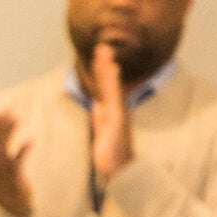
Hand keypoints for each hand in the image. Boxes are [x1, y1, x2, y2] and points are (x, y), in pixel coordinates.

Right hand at [0, 108, 33, 216]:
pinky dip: (22, 152)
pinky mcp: (14, 180)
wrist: (11, 203)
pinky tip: (30, 141)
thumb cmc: (3, 175)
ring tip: (17, 117)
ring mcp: (3, 173)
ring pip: (2, 151)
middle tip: (8, 110)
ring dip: (8, 133)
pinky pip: (16, 165)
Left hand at [88, 43, 133, 179]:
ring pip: (112, 84)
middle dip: (104, 64)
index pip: (105, 87)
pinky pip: (115, 96)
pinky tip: (113, 68)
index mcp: (112, 110)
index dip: (102, 71)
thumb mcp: (102, 130)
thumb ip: (99, 116)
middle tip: (101, 46)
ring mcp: (119, 111)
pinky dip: (114, 81)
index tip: (98, 56)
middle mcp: (117, 108)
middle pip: (110, 82)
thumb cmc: (111, 153)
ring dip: (108, 67)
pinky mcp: (118, 118)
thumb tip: (96, 103)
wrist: (118, 170)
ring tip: (105, 50)